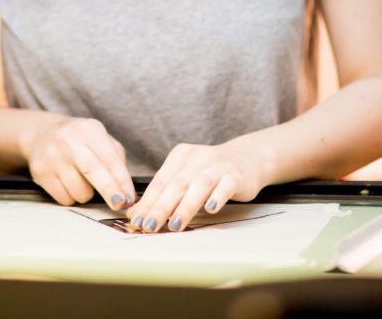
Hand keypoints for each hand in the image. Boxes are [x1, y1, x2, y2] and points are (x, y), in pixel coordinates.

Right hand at [19, 115, 134, 210]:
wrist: (42, 134)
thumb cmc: (78, 140)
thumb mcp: (99, 139)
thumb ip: (115, 160)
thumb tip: (126, 191)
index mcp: (89, 129)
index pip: (110, 158)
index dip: (122, 180)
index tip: (129, 197)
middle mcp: (68, 140)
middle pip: (93, 170)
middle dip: (109, 191)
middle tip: (119, 204)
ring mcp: (52, 156)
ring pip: (79, 191)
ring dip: (87, 193)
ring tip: (81, 179)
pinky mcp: (40, 172)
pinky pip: (64, 199)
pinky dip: (71, 196)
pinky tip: (67, 182)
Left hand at [126, 137, 267, 231]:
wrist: (246, 158)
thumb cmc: (209, 172)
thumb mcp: (185, 177)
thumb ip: (163, 193)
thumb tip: (135, 214)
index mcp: (181, 155)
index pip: (161, 181)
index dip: (148, 201)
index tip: (137, 221)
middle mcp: (198, 157)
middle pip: (176, 184)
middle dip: (161, 206)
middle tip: (149, 226)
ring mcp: (218, 165)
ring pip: (199, 185)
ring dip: (185, 206)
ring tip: (174, 225)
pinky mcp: (236, 175)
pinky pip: (226, 185)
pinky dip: (218, 196)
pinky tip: (210, 209)